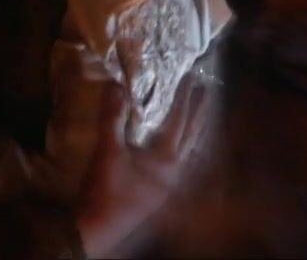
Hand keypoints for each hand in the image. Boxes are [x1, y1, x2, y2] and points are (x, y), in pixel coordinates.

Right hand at [74, 77, 211, 257]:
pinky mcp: (160, 194)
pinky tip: (182, 151)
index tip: (193, 78)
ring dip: (195, 130)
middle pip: (193, 136)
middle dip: (199, 112)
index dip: (185, 99)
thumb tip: (116, 85)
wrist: (98, 228)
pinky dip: (185, 150)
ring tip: (202, 116)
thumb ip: (112, 118)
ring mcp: (170, 185)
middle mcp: (175, 172)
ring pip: (190, 151)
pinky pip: (181, 165)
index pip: (179, 122)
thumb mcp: (108, 151)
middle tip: (207, 90)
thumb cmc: (105, 189)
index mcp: (167, 160)